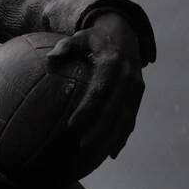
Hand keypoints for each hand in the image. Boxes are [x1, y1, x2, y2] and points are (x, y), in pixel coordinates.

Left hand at [47, 12, 145, 162]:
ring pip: (126, 118)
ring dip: (113, 137)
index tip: (72, 124)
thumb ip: (65, 47)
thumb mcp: (80, 37)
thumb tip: (49, 58)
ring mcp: (136, 88)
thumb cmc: (95, 39)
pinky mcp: (138, 95)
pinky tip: (112, 152)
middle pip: (114, 110)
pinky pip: (131, 118)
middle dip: (100, 130)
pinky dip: (123, 135)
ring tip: (98, 155)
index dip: (88, 108)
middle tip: (83, 145)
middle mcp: (128, 78)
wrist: (126, 34)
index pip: (99, 91)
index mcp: (112, 65)